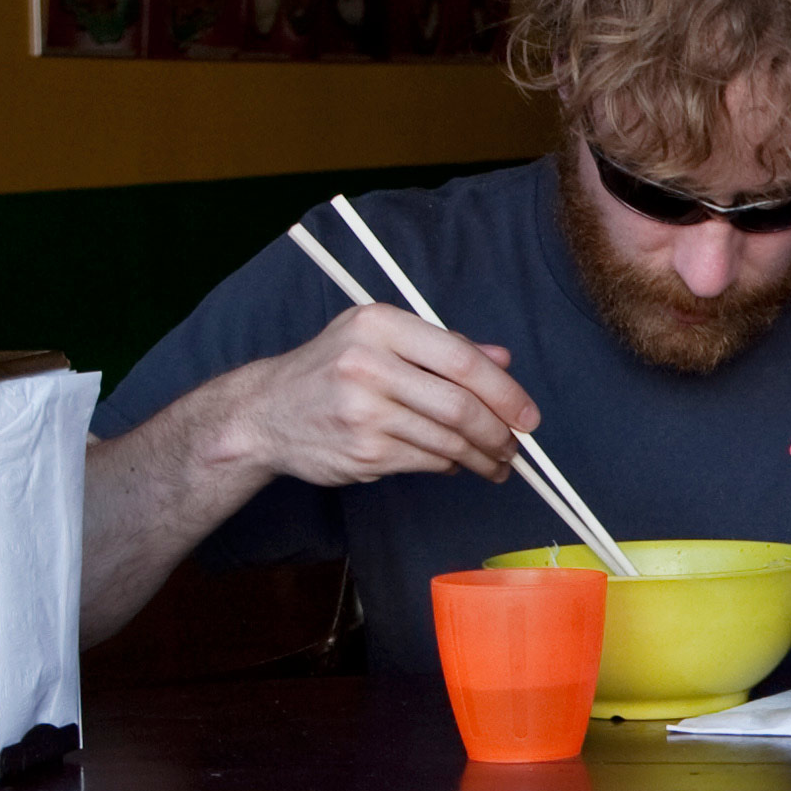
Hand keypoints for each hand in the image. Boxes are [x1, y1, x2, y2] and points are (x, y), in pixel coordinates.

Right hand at [232, 305, 537, 489]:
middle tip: (516, 445)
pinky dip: (450, 465)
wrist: (263, 412)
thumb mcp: (379, 338)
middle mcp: (368, 365)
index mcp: (380, 325)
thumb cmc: (330, 369)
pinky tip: (456, 463)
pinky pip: (427, 461)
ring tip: (497, 462)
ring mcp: (363, 411)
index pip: (462, 359)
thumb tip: (502, 360)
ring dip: (482, 456)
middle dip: (500, 431)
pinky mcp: (362, 451)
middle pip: (460, 405)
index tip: (527, 414)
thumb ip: (443, 346)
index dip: (505, 391)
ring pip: (448, 440)